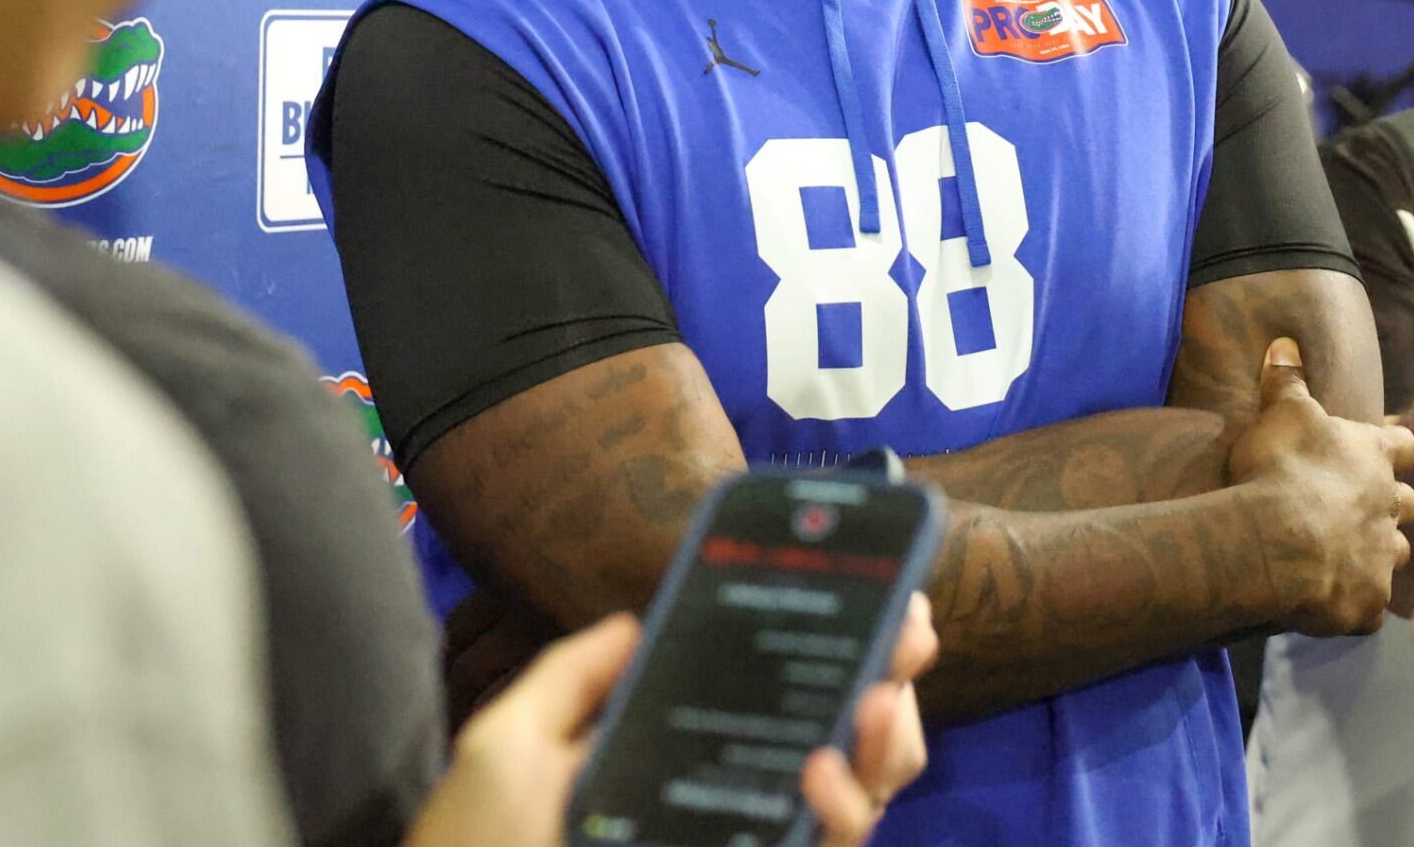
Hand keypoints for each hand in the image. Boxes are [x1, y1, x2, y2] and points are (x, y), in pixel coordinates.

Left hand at [405, 597, 940, 846]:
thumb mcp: (508, 744)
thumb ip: (571, 676)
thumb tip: (638, 621)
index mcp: (691, 754)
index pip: (785, 693)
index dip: (844, 641)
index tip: (886, 592)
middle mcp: (737, 802)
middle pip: (852, 738)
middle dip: (894, 678)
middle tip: (906, 635)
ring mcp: (754, 846)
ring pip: (867, 795)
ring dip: (889, 739)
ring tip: (869, 702)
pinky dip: (846, 812)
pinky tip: (822, 772)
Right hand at [1227, 337, 1413, 635]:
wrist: (1274, 541)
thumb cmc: (1280, 468)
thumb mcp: (1280, 412)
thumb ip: (1287, 380)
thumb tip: (1285, 343)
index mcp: (1373, 457)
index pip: (1405, 446)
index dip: (1395, 448)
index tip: (1386, 451)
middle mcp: (1389, 506)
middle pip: (1407, 504)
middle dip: (1389, 506)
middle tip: (1358, 508)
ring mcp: (1382, 558)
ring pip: (1395, 555)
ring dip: (1376, 553)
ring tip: (1345, 554)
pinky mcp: (1367, 604)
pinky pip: (1369, 606)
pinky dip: (1355, 602)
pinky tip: (1331, 600)